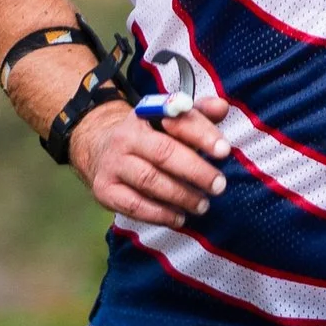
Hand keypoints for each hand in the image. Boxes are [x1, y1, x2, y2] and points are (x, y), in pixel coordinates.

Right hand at [72, 92, 235, 226]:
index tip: (224, 151)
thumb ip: (199, 115)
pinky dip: (159, 214)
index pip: (176, 121)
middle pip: (163, 153)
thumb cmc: (150, 138)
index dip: (202, 135)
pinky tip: (179, 218)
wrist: (101, 151)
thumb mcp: (171, 121)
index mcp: (145, 114)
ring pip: (149, 180)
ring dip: (180, 195)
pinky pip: (134, 205)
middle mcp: (125, 137)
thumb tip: (222, 107)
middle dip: (195, 171)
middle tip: (218, 186)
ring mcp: (112, 164)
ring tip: (202, 205)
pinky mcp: (105, 189)